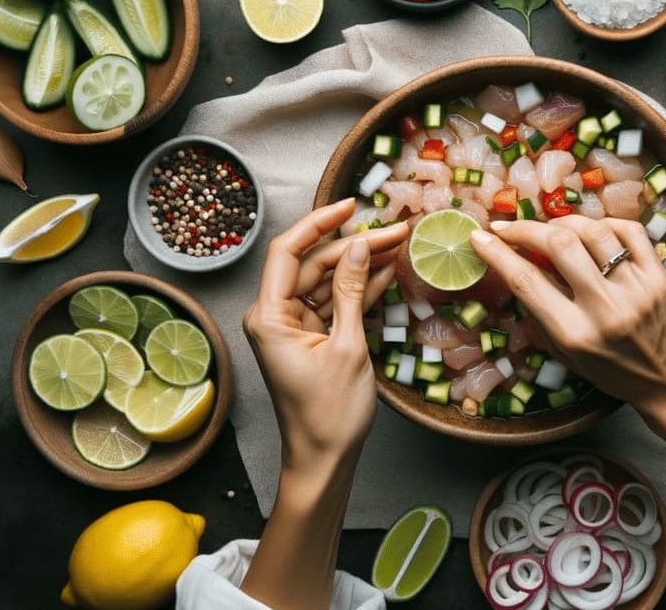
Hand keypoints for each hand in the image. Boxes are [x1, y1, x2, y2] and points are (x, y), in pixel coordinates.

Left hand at [242, 198, 409, 467]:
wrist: (324, 460)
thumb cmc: (329, 415)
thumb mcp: (347, 347)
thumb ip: (350, 291)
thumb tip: (360, 245)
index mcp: (269, 317)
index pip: (288, 251)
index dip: (319, 222)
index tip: (351, 205)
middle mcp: (274, 316)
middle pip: (312, 263)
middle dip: (352, 244)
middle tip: (395, 229)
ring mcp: (293, 326)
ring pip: (326, 280)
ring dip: (360, 263)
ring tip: (397, 243)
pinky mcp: (311, 337)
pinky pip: (333, 302)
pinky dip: (358, 288)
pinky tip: (387, 270)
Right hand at [469, 215, 665, 420]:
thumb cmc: (613, 371)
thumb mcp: (566, 355)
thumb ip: (540, 314)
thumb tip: (514, 267)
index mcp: (575, 334)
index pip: (526, 281)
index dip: (497, 254)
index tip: (479, 237)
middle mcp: (606, 309)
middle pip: (559, 244)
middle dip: (526, 228)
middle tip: (510, 227)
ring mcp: (637, 289)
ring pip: (594, 231)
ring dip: (564, 222)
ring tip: (552, 229)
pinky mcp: (660, 277)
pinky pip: (630, 231)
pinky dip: (605, 224)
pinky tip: (592, 231)